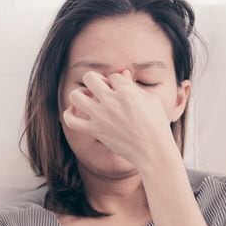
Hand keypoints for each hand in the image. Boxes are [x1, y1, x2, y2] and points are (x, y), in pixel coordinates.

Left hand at [61, 70, 175, 168]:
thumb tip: (121, 73)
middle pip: (90, 77)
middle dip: (95, 80)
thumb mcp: (150, 101)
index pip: (113, 76)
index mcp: (127, 92)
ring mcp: (101, 116)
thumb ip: (133, 86)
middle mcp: (111, 102)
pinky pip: (70, 120)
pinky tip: (76, 112)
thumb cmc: (156, 125)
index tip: (122, 93)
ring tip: (88, 99)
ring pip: (75, 95)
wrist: (152, 152)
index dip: (117, 83)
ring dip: (80, 94)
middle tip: (101, 91)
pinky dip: (69, 115)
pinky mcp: (95, 131)